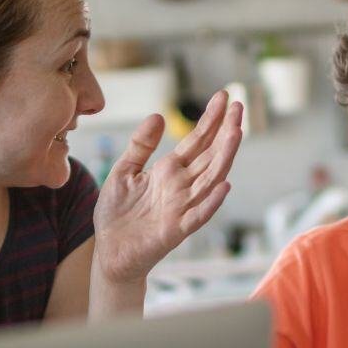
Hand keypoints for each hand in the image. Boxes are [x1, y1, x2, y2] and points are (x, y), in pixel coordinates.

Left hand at [92, 90, 241, 283]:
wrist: (108, 251)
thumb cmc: (117, 214)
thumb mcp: (124, 171)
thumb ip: (141, 146)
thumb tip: (158, 116)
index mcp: (169, 171)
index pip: (196, 141)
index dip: (210, 119)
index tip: (224, 96)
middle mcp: (181, 186)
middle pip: (210, 155)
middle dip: (225, 131)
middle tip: (239, 105)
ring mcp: (182, 207)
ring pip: (210, 179)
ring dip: (224, 158)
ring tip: (236, 133)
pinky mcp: (176, 230)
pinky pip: (198, 215)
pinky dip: (212, 201)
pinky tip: (224, 185)